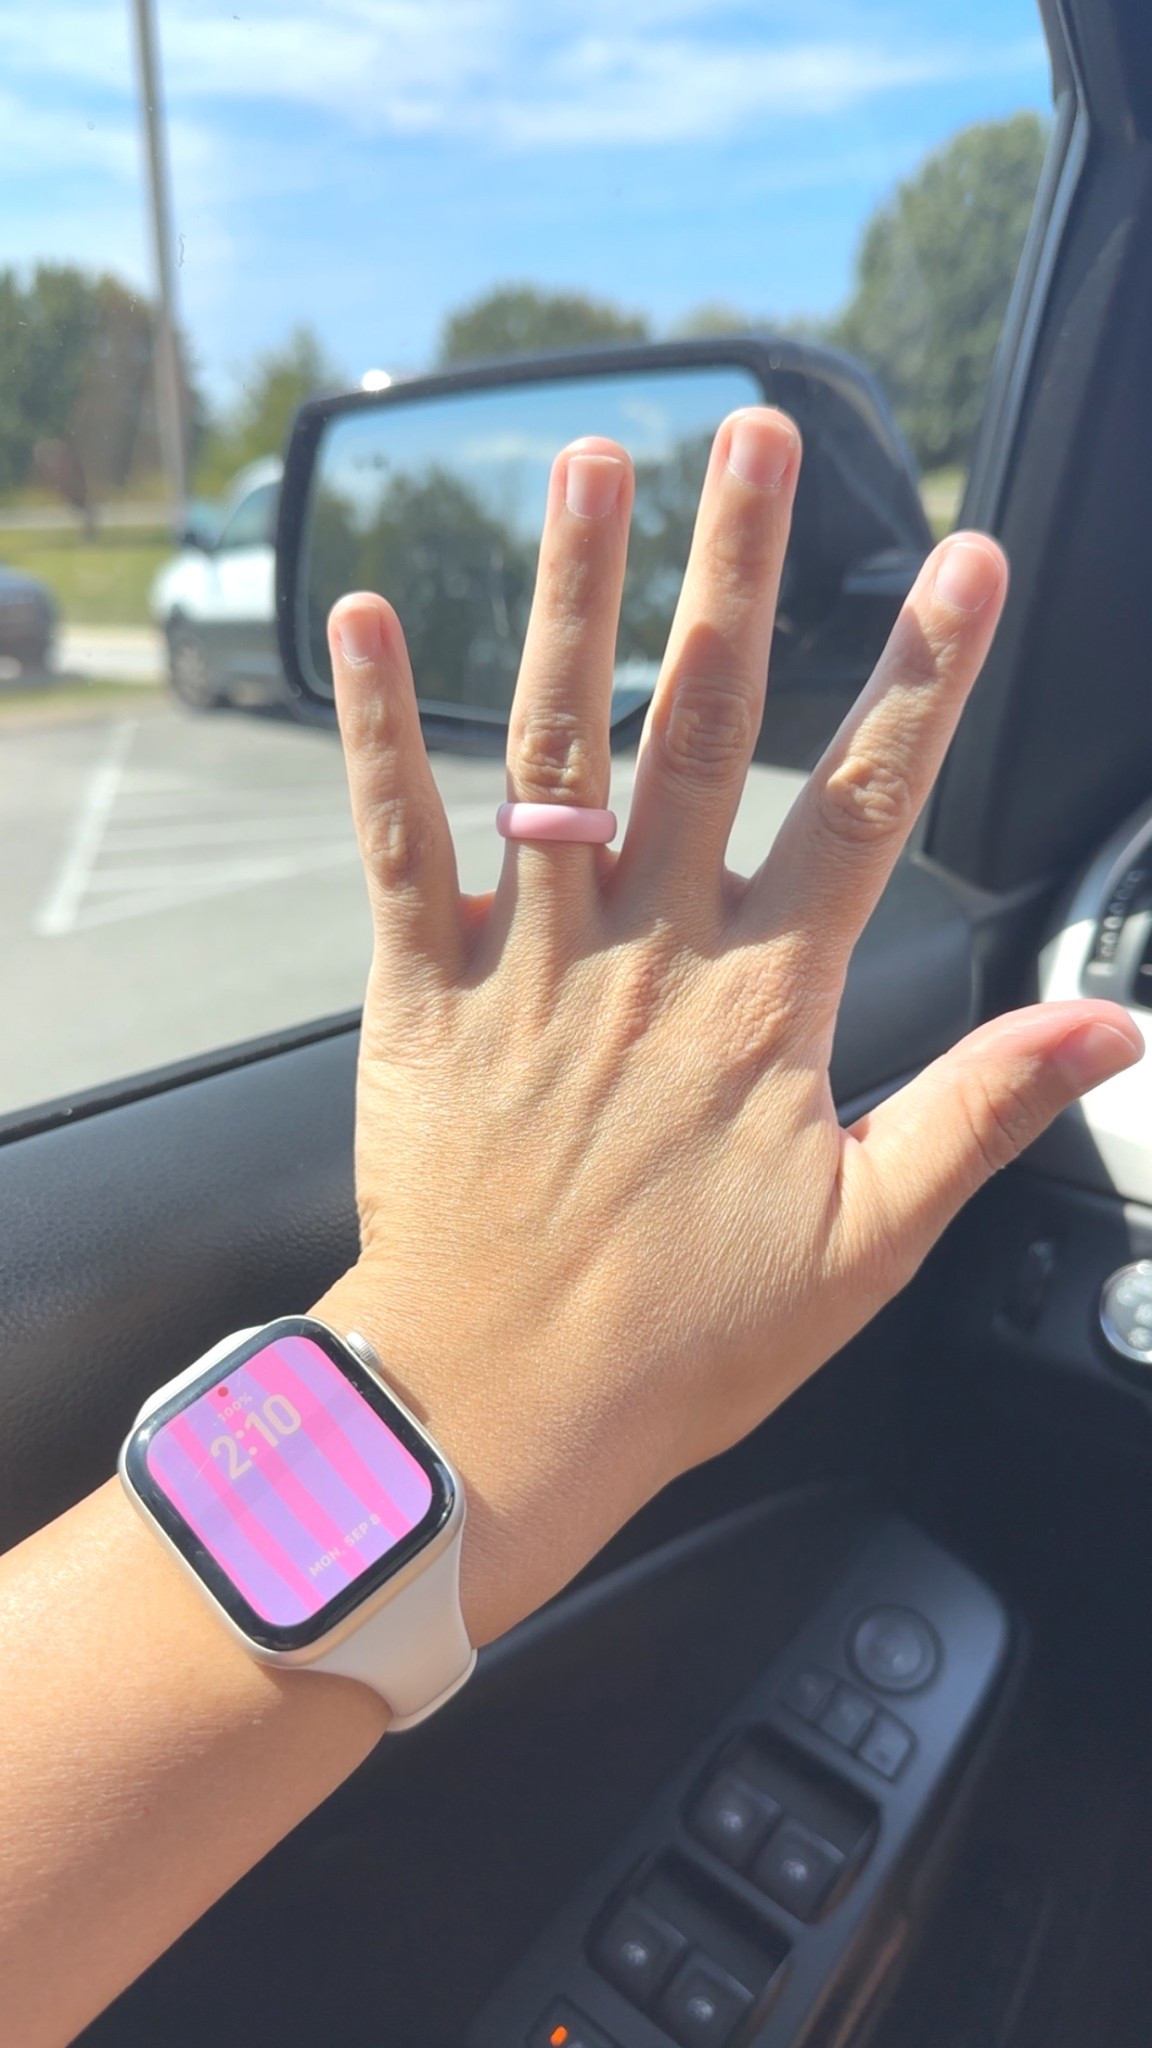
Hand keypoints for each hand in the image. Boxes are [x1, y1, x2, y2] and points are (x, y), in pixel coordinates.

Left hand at [315, 409, 1141, 1647]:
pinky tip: (367, 617)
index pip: (866, 805)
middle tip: (756, 434)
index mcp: (765, 1006)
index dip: (922, 676)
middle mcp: (648, 954)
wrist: (502, 1410)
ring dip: (576, 598)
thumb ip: (981, 1111)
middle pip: (704, 729)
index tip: (962, 560)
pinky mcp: (424, 992)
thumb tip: (1108, 1026)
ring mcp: (529, 960)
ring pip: (555, 748)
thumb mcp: (869, 1242)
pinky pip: (400, 841)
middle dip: (737, 572)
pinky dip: (379, 731)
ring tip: (594, 463)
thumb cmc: (687, 1340)